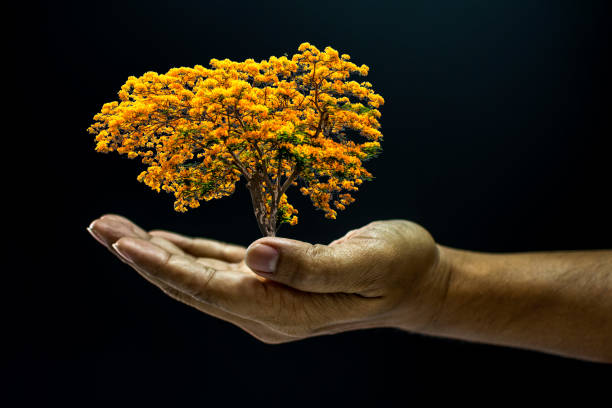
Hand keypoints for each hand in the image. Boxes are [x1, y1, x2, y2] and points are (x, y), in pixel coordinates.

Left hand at [87, 214, 450, 342]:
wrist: (417, 283)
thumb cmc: (400, 268)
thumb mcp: (365, 262)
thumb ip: (311, 265)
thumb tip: (255, 254)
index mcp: (283, 310)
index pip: (210, 288)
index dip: (163, 266)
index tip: (121, 241)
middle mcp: (265, 311)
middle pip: (190, 284)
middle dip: (142, 256)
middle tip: (99, 226)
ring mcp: (265, 299)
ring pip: (197, 275)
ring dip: (156, 253)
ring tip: (116, 229)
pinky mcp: (270, 282)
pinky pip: (218, 268)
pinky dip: (186, 253)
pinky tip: (163, 241)